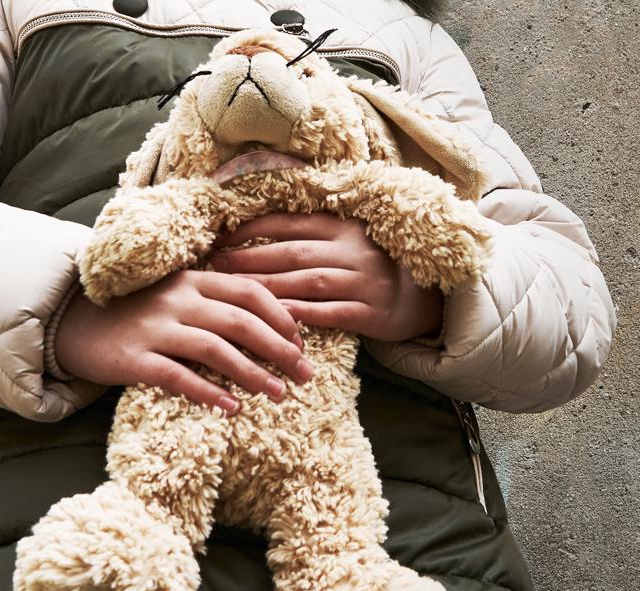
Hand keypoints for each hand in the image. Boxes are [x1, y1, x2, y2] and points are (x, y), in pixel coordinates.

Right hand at [55, 270, 314, 414]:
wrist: (72, 322)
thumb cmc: (135, 312)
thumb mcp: (176, 296)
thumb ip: (213, 302)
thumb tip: (268, 323)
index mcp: (193, 279)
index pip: (249, 291)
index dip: (281, 317)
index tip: (302, 343)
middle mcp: (177, 300)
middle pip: (241, 322)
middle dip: (280, 350)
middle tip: (305, 375)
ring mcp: (155, 329)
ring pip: (215, 350)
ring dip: (253, 374)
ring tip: (278, 395)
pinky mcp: (134, 358)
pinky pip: (178, 376)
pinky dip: (208, 393)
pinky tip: (231, 409)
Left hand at [211, 213, 443, 341]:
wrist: (423, 299)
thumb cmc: (372, 269)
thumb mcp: (347, 243)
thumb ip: (311, 238)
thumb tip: (253, 235)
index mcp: (344, 228)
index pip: (290, 224)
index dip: (253, 229)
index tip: (220, 238)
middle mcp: (354, 252)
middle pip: (292, 253)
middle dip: (250, 258)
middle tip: (216, 265)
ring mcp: (364, 282)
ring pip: (307, 282)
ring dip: (268, 286)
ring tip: (234, 291)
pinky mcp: (371, 313)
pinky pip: (330, 313)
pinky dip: (301, 314)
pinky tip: (274, 317)